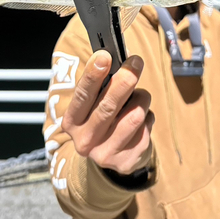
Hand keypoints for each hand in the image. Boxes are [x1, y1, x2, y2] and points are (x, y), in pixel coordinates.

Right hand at [61, 50, 153, 174]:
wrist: (107, 153)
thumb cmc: (100, 115)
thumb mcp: (93, 102)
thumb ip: (102, 83)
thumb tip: (120, 57)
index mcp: (72, 122)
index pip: (82, 96)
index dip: (93, 75)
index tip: (104, 56)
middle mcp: (84, 141)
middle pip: (108, 107)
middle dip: (125, 80)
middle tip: (136, 62)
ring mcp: (105, 154)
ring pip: (134, 115)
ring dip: (142, 98)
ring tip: (140, 95)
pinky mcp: (126, 162)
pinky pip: (146, 127)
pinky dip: (148, 115)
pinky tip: (141, 117)